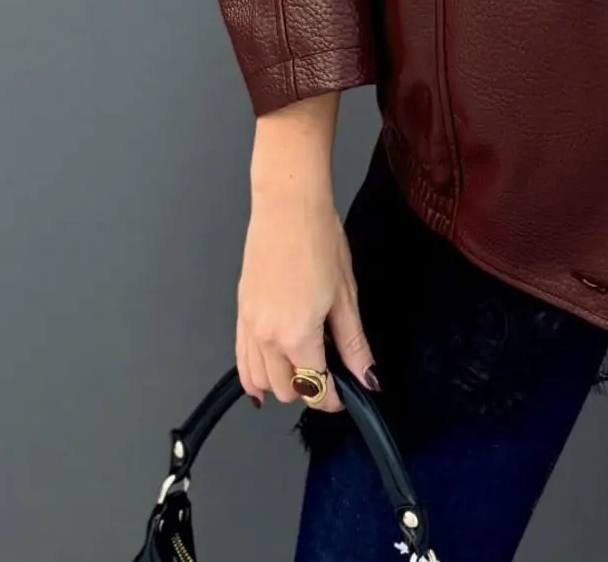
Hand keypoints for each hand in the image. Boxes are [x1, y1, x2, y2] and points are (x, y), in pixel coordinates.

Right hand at [236, 182, 379, 412]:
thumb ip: (353, 343)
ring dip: (282, 384)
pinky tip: (267, 373)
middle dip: (310, 391)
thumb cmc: (319, 241)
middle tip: (330, 374)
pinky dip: (253, 374)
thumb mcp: (346, 295)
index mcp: (297, 335)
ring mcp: (249, 326)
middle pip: (286, 391)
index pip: (314, 388)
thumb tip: (367, 377)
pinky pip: (240, 360)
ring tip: (304, 368)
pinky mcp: (240, 313)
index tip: (345, 396)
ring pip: (259, 381)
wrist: (288, 208)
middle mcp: (267, 338)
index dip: (332, 399)